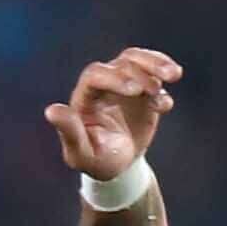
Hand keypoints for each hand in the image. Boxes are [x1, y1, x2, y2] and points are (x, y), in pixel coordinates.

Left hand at [44, 46, 181, 181]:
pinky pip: (155, 75)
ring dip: (156, 64)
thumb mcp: (81, 154)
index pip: (96, 75)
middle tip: (155, 87)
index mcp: (85, 96)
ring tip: (174, 74)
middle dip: (140, 71)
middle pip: (121, 63)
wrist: (119, 164)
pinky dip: (164, 79)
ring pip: (138, 61)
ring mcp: (125, 84)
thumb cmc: (96, 160)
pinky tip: (166, 104)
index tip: (135, 90)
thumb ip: (69, 132)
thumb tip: (52, 110)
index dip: (115, 78)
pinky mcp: (144, 90)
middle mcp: (104, 84)